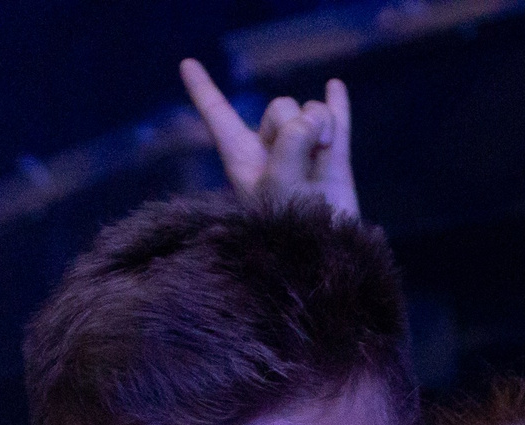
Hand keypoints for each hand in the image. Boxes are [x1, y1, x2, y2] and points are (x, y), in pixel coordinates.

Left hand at [179, 58, 357, 217]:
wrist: (325, 260)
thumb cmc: (288, 231)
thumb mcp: (277, 186)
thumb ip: (291, 142)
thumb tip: (315, 119)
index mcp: (242, 158)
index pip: (219, 115)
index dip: (203, 89)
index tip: (186, 64)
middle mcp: (271, 152)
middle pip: (280, 106)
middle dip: (292, 124)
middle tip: (298, 163)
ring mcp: (304, 153)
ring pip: (312, 111)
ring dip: (322, 127)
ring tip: (322, 161)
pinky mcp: (334, 160)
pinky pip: (337, 120)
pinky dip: (338, 104)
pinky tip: (335, 85)